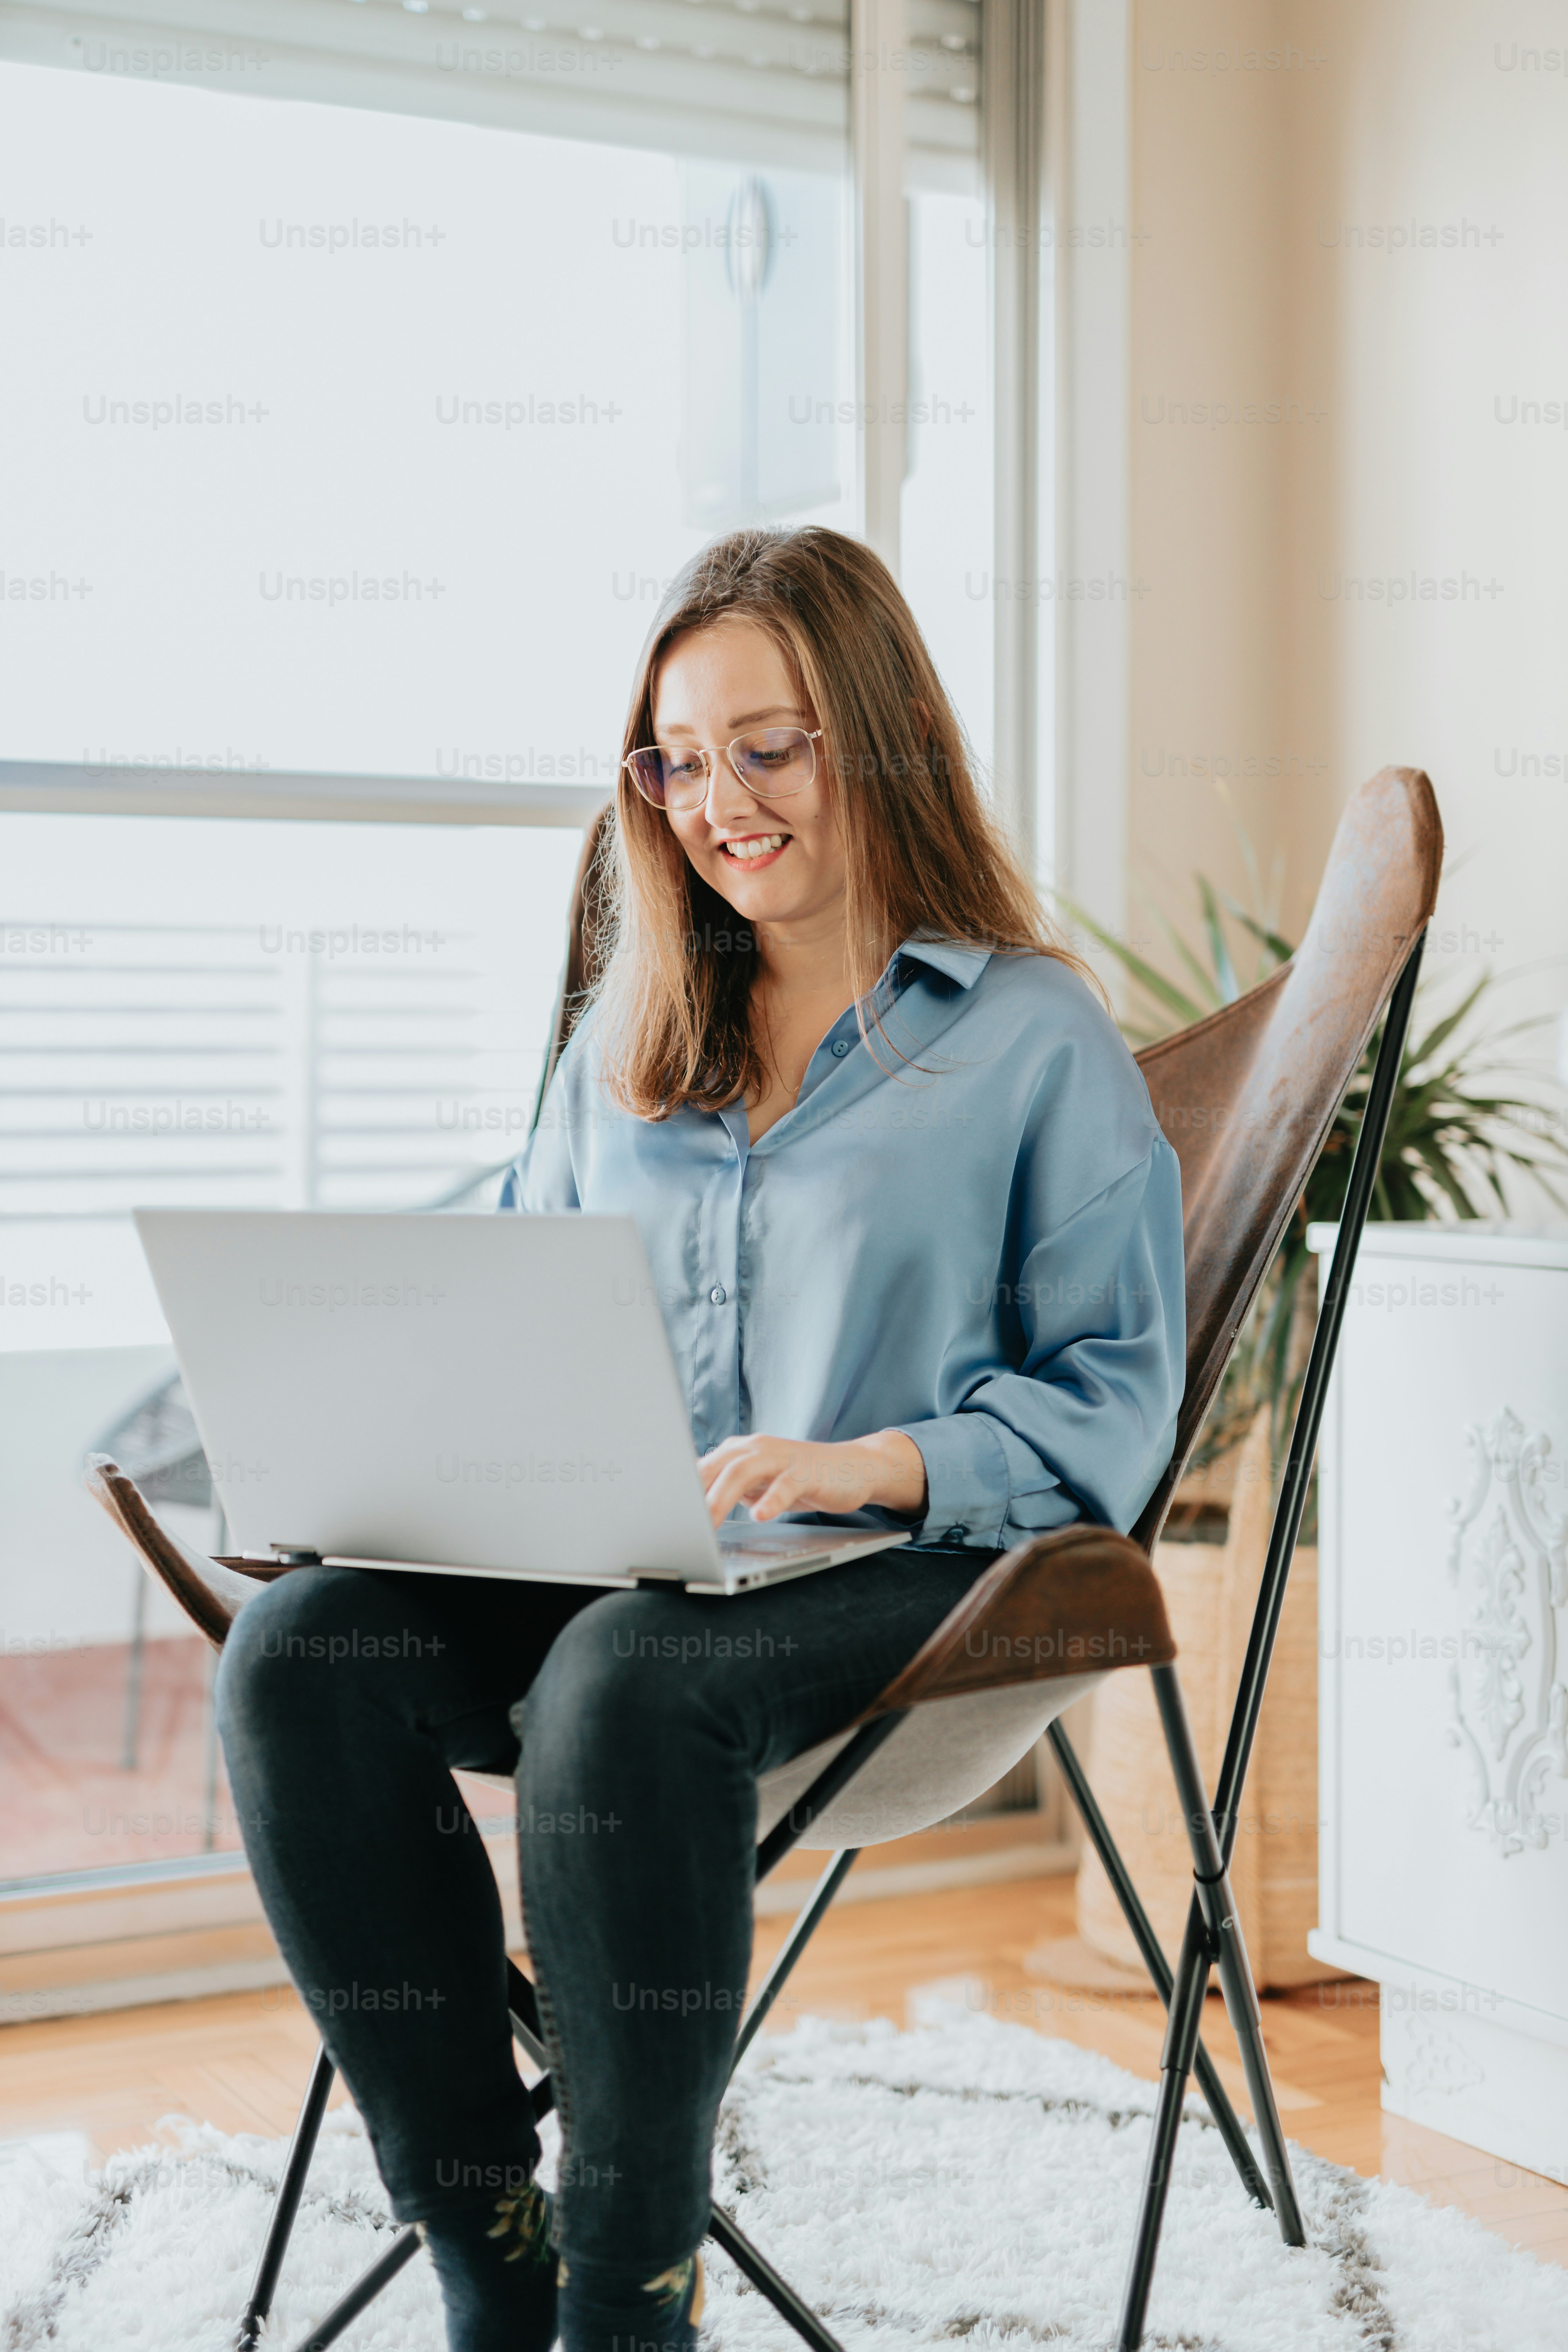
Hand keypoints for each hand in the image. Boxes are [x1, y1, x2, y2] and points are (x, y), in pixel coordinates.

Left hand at [699, 1429, 927, 1528]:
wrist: (852, 1467)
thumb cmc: (798, 1477)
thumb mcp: (757, 1483)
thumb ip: (726, 1489)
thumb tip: (689, 1508)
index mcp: (737, 1451)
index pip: (699, 1469)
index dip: (678, 1492)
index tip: (660, 1516)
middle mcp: (755, 1448)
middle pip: (715, 1469)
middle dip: (692, 1498)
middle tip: (677, 1527)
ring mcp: (780, 1457)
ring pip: (741, 1473)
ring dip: (720, 1499)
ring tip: (706, 1525)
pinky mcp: (805, 1471)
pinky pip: (784, 1484)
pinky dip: (770, 1499)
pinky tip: (760, 1514)